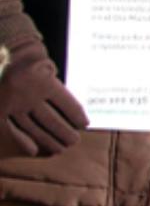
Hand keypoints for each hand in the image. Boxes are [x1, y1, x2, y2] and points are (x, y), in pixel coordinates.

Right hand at [0, 36, 85, 157]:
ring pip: (33, 129)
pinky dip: (23, 142)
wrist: (1, 54)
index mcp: (44, 82)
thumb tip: (71, 109)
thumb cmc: (28, 60)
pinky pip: (11, 131)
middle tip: (74, 141)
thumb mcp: (46, 67)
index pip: (67, 105)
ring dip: (48, 141)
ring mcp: (11, 105)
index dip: (77, 117)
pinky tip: (34, 150)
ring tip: (60, 148)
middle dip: (65, 134)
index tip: (84, 125)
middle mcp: (28, 95)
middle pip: (52, 122)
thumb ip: (55, 86)